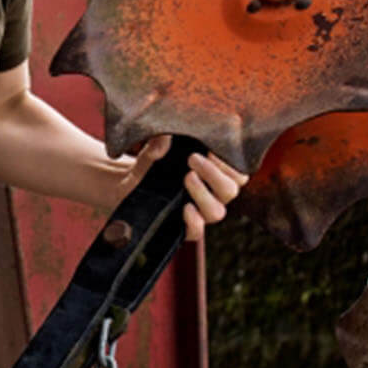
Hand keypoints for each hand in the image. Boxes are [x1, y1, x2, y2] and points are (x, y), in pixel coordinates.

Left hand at [118, 135, 248, 241]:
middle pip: (230, 190)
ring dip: (204, 193)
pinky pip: (197, 231)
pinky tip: (185, 207)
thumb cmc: (150, 165)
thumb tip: (164, 137)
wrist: (129, 186)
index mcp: (214, 176)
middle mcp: (211, 196)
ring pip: (217, 212)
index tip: (211, 148)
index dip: (230, 163)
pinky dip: (195, 221)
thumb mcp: (152, 152)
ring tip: (187, 177)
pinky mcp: (183, 229)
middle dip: (215, 173)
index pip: (238, 174)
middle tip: (192, 158)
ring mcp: (198, 214)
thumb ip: (158, 145)